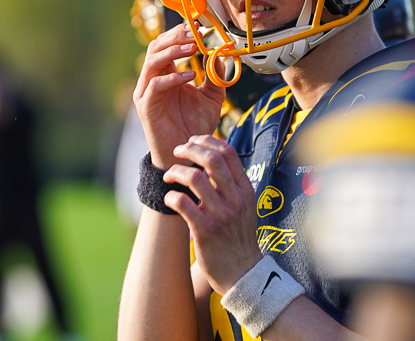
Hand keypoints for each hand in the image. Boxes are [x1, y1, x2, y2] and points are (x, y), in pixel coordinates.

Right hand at [133, 24, 224, 167]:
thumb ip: (215, 77)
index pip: (167, 44)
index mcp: (165, 74)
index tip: (199, 26)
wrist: (186, 155)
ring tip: (193, 48)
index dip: (180, 33)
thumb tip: (219, 54)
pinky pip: (155, 86)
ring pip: (152, 61)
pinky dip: (172, 78)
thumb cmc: (195, 126)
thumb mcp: (212, 98)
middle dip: (175, 36)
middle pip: (156, 46)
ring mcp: (146, 92)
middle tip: (195, 33)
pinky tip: (190, 76)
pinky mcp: (146, 107)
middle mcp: (152, 80)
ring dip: (173, 51)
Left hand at [164, 135, 261, 294]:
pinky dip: (171, 197)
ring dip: (175, 172)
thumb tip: (211, 158)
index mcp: (245, 190)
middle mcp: (235, 199)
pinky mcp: (205, 231)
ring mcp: (221, 215)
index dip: (207, 141)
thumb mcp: (244, 207)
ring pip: (195, 178)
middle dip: (189, 149)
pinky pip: (183, 204)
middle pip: (211, 159)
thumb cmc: (238, 237)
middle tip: (177, 152)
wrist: (243, 273)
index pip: (228, 153)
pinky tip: (169, 199)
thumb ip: (231, 184)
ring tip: (168, 177)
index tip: (192, 142)